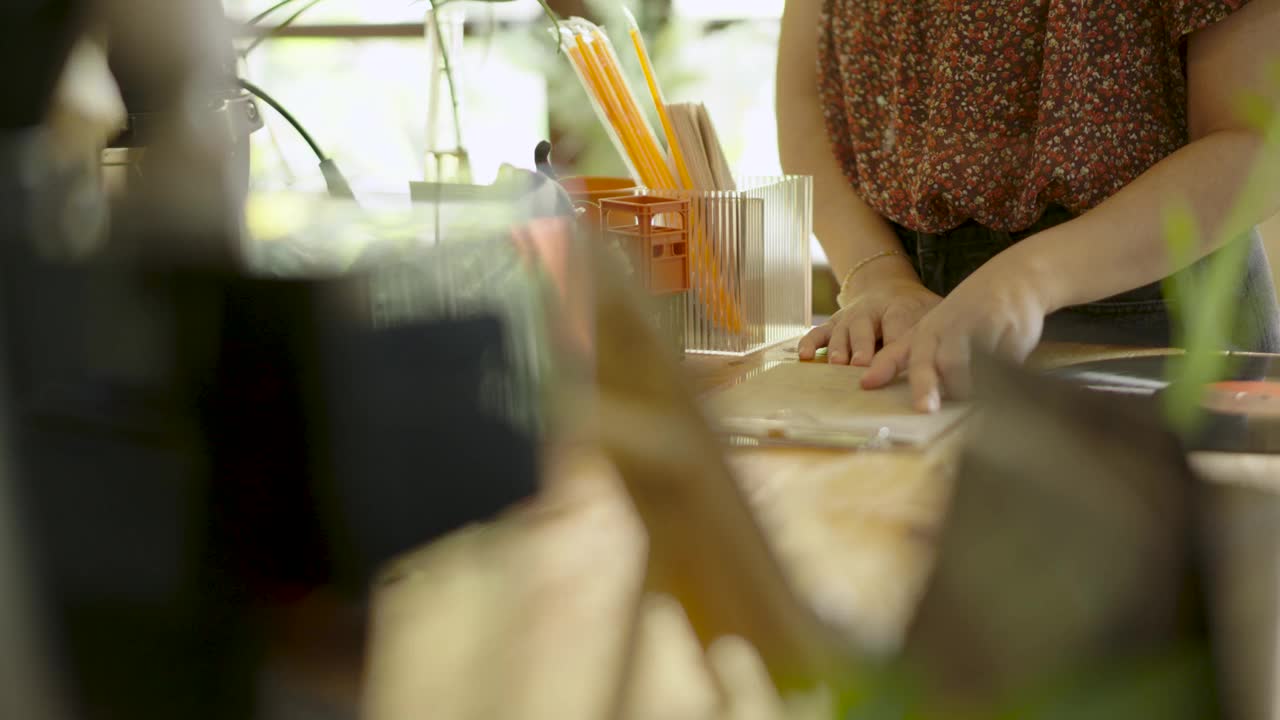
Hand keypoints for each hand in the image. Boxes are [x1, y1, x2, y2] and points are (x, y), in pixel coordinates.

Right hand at [799, 266, 941, 365]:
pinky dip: (809, 344)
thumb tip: (954, 359)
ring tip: (838, 365)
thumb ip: (941, 331)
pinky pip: (819, 333)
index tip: (900, 362)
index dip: (897, 343)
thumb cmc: (916, 310)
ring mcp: (848, 317)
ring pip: (841, 331)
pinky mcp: (833, 325)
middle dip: (863, 347)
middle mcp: (870, 310)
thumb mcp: (933, 314)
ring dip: (839, 349)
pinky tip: (804, 357)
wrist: (889, 288)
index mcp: (899, 306)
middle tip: (861, 364)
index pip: (898, 324)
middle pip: (865, 328)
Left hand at [861, 254, 1049, 411]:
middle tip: (925, 408)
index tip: (867, 384)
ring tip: (971, 394)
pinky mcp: (1008, 335)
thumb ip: (910, 358)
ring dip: (966, 387)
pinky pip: (1001, 365)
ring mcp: (978, 330)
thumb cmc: (966, 315)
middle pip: (933, 362)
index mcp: (926, 333)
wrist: (1012, 280)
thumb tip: (882, 387)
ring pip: (967, 366)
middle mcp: (948, 330)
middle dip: (926, 386)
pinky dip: (999, 376)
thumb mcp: (934, 329)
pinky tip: (1002, 375)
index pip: (898, 351)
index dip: (883, 367)